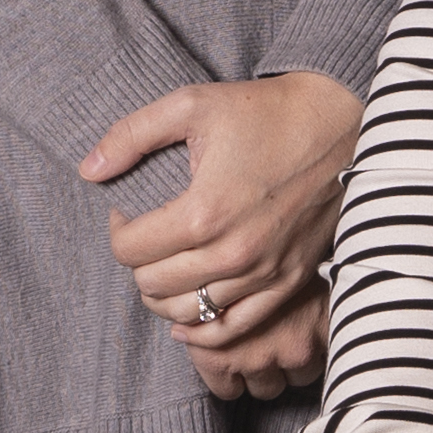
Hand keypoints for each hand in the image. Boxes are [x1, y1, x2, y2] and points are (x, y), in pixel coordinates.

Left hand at [87, 71, 356, 388]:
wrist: (344, 123)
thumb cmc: (268, 111)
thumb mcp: (193, 104)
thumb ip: (131, 135)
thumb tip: (88, 170)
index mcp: (204, 212)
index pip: (129, 251)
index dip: (117, 230)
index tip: (126, 212)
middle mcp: (233, 253)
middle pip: (152, 287)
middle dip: (138, 262)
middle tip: (147, 234)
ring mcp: (264, 274)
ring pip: (186, 314)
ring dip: (166, 294)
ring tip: (169, 264)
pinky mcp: (289, 283)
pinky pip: (232, 328)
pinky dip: (203, 325)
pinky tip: (191, 309)